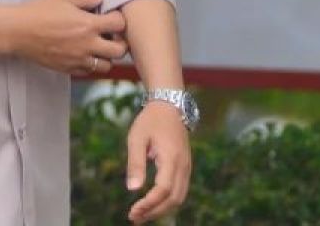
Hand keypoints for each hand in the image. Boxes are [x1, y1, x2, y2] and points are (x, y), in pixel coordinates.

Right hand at [9, 0, 127, 74]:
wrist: (17, 31)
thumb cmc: (39, 11)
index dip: (119, 20)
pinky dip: (90, 65)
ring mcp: (78, 59)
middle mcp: (87, 44)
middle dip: (120, 43)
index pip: (119, 24)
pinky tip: (84, 54)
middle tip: (112, 36)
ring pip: (106, 66)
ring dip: (107, 57)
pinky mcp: (67, 69)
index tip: (112, 17)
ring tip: (99, 47)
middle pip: (119, 51)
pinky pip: (88, 72)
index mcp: (89, 24)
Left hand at [125, 102, 190, 222]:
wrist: (170, 106)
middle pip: (174, 199)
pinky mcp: (185, 167)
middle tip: (134, 218)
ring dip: (161, 210)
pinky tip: (152, 204)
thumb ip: (135, 163)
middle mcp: (183, 165)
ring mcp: (186, 166)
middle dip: (154, 212)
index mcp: (171, 157)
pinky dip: (167, 202)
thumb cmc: (150, 121)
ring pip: (179, 197)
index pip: (163, 189)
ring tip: (142, 215)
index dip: (148, 204)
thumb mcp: (137, 138)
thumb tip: (133, 189)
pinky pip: (180, 190)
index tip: (132, 211)